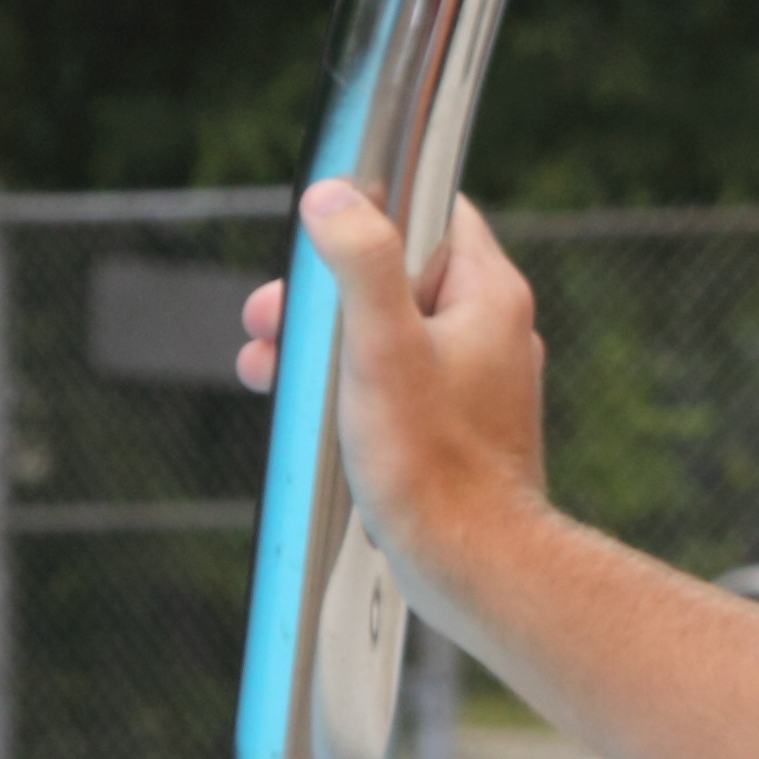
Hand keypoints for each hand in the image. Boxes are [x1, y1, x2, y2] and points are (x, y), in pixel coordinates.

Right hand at [236, 181, 550, 618]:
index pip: (436, 212)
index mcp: (489, 295)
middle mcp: (492, 330)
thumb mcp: (382, 348)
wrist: (471, 562)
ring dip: (324, 344)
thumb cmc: (431, 463)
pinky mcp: (455, 426)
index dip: (374, 212)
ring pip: (389, 333)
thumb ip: (361, 265)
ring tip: (266, 366)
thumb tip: (334, 196)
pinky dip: (348, 386)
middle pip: (398, 276)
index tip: (321, 234)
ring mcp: (476, 380)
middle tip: (269, 317)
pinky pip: (395, 382)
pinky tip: (306, 411)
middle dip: (325, 293)